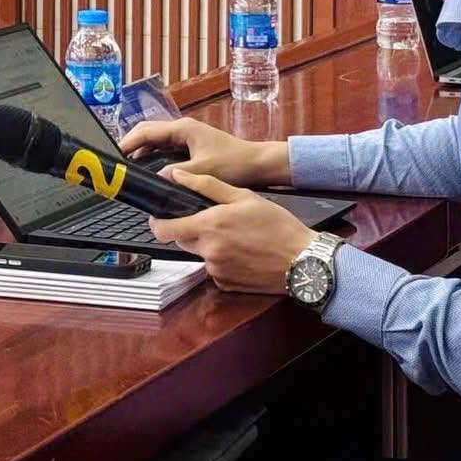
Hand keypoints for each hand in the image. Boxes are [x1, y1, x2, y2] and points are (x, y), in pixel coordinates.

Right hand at [118, 118, 287, 187]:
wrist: (257, 164)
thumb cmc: (235, 162)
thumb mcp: (204, 170)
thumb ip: (178, 174)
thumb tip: (156, 179)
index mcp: (183, 129)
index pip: (146, 130)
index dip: (128, 141)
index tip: (116, 154)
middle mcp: (183, 129)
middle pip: (148, 133)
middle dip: (132, 145)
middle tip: (118, 162)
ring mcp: (187, 137)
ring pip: (156, 141)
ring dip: (142, 151)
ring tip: (130, 167)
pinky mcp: (192, 146)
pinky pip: (165, 148)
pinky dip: (153, 156)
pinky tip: (150, 169)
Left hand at [147, 170, 314, 294]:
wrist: (302, 261)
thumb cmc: (277, 225)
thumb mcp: (243, 196)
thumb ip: (206, 185)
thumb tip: (177, 176)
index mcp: (209, 226)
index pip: (165, 230)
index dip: (157, 223)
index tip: (160, 217)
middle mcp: (208, 251)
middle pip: (182, 240)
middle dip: (190, 230)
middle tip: (213, 221)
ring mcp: (216, 270)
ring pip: (200, 254)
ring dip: (209, 245)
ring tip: (236, 236)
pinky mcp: (225, 284)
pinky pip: (214, 269)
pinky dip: (222, 260)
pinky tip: (242, 253)